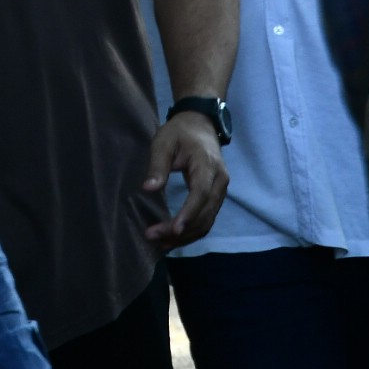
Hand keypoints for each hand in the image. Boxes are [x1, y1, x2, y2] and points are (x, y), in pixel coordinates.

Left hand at [142, 113, 228, 244]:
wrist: (201, 125)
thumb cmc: (180, 132)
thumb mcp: (164, 142)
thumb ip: (157, 165)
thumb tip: (148, 189)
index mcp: (207, 164)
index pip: (201, 193)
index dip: (188, 213)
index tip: (173, 230)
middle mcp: (220, 181)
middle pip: (204, 213)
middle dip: (180, 230)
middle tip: (152, 236)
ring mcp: (221, 191)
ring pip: (207, 221)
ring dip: (185, 236)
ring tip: (159, 242)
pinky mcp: (216, 197)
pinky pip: (207, 219)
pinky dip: (191, 232)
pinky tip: (173, 238)